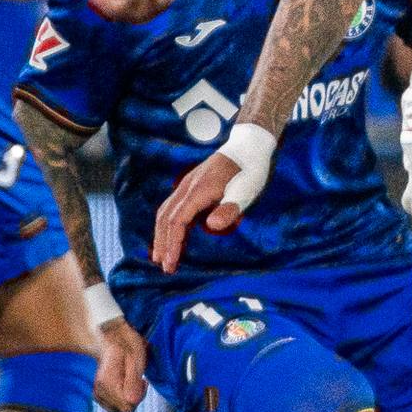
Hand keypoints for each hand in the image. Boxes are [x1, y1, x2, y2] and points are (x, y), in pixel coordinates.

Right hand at [94, 320, 147, 411]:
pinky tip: (124, 383)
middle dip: (134, 398)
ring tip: (131, 379)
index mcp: (107, 385)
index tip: (142, 381)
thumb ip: (133, 383)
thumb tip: (132, 402)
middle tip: (139, 380)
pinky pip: (112, 403)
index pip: (128, 407)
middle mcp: (99, 391)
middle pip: (123, 409)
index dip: (139, 396)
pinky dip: (120, 396)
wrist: (113, 336)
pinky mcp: (97, 392)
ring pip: (117, 408)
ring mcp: (97, 392)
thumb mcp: (136, 361)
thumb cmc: (127, 345)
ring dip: (127, 397)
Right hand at [152, 152, 243, 272]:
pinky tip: (172, 232)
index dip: (172, 243)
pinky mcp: (192, 185)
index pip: (176, 222)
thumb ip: (230, 208)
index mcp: (197, 191)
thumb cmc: (250, 171)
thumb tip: (212, 225)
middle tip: (163, 265)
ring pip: (165, 212)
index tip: (170, 263)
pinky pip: (173, 207)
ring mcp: (187, 185)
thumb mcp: (246, 191)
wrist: (250, 145)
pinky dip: (168, 223)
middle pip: (165, 218)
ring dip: (161, 234)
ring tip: (161, 254)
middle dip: (162, 243)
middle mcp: (187, 188)